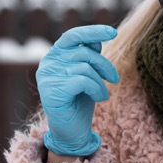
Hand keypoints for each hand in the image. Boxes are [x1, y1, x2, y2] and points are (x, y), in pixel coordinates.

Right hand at [36, 24, 118, 156]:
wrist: (71, 131)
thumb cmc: (80, 100)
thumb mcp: (86, 74)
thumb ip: (88, 56)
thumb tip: (98, 40)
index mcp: (54, 55)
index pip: (73, 35)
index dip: (92, 31)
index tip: (112, 33)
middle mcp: (48, 63)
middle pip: (84, 53)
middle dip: (104, 65)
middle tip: (114, 79)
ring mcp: (48, 77)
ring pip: (85, 68)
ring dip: (101, 82)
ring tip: (103, 94)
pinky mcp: (52, 91)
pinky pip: (83, 81)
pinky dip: (96, 89)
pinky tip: (99, 98)